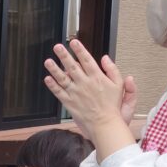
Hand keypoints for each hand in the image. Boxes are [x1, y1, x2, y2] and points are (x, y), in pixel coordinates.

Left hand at [44, 40, 135, 159]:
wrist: (105, 124)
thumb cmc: (113, 106)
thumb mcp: (119, 85)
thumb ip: (113, 70)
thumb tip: (105, 58)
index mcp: (97, 78)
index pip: (86, 60)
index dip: (79, 50)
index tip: (74, 42)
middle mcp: (85, 83)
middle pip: (72, 66)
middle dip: (64, 55)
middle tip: (57, 47)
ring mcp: (75, 93)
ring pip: (62, 78)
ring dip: (54, 69)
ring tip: (48, 61)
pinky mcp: (69, 103)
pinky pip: (59, 92)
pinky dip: (52, 86)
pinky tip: (47, 79)